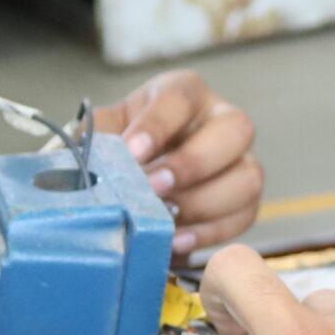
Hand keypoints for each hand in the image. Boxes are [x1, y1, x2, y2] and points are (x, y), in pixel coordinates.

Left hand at [92, 70, 260, 256]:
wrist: (141, 173)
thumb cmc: (127, 143)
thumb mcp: (108, 129)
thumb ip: (97, 139)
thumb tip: (86, 162)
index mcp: (185, 93)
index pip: (179, 99)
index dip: (156, 125)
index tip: (131, 152)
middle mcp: (223, 120)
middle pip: (235, 130)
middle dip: (193, 163)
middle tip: (153, 187)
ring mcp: (242, 159)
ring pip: (248, 178)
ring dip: (204, 203)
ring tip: (164, 219)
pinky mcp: (245, 198)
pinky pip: (243, 216)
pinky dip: (209, 233)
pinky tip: (176, 241)